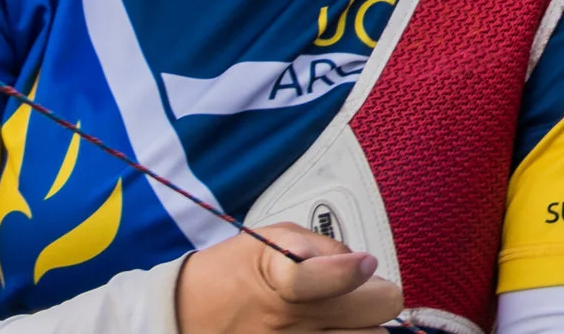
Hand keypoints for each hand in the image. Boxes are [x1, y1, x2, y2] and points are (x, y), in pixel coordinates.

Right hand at [174, 223, 404, 333]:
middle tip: (356, 293)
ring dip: (363, 327)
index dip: (357, 267)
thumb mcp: (272, 238)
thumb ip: (321, 245)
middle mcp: (293, 325)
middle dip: (374, 297)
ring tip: (343, 317)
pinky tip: (329, 330)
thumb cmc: (229, 274)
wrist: (184, 316)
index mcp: (285, 283)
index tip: (362, 264)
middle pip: (380, 314)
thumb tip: (359, 262)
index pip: (341, 276)